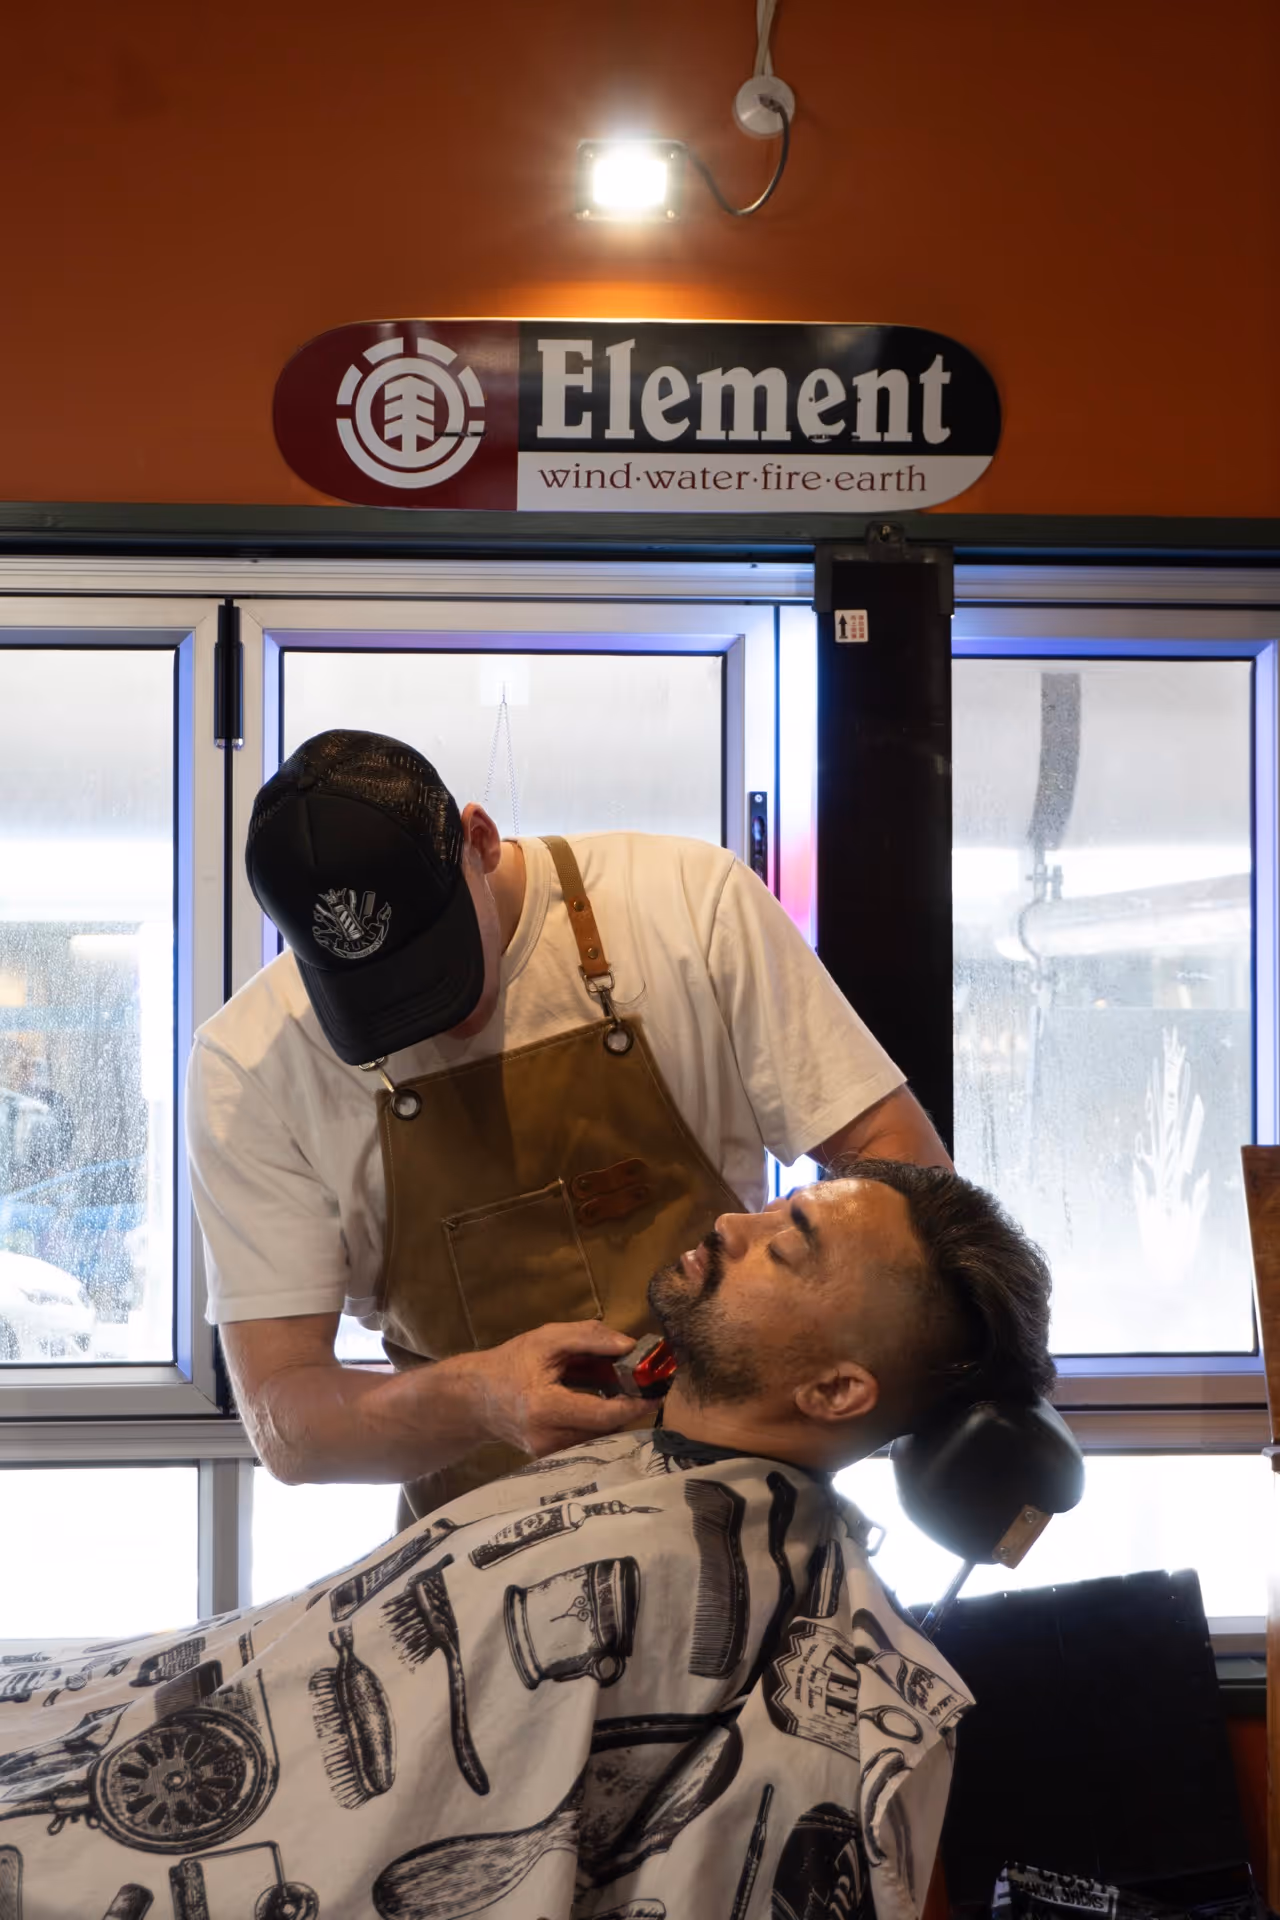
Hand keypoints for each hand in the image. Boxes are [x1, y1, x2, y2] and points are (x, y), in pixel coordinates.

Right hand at [451, 1320, 642, 1457]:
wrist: (477, 1398)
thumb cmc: (511, 1363)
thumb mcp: (547, 1339)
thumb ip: (589, 1337)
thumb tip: (630, 1345)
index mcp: (545, 1408)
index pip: (601, 1414)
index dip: (633, 1405)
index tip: (656, 1391)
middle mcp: (547, 1438)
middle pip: (606, 1429)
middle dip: (630, 1408)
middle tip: (647, 1387)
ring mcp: (549, 1454)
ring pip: (599, 1438)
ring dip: (616, 1416)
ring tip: (622, 1391)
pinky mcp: (552, 1459)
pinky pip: (587, 1441)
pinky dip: (600, 1423)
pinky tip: (600, 1405)